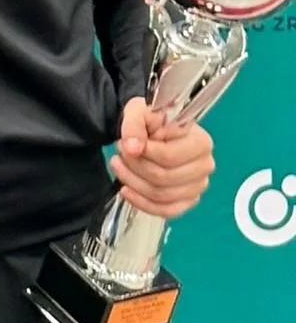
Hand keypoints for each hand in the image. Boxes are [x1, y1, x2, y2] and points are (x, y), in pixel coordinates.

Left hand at [109, 96, 214, 219]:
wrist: (152, 130)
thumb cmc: (150, 120)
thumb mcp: (138, 112)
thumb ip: (134, 126)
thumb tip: (133, 148)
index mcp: (200, 142)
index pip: (168, 157)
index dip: (143, 153)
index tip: (124, 144)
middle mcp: (204, 166)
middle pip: (164, 178)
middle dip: (134, 167)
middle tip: (119, 154)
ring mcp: (197, 186)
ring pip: (161, 195)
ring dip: (133, 182)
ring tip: (119, 166)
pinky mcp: (187, 201)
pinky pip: (166, 211)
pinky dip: (142, 203)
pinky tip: (126, 190)